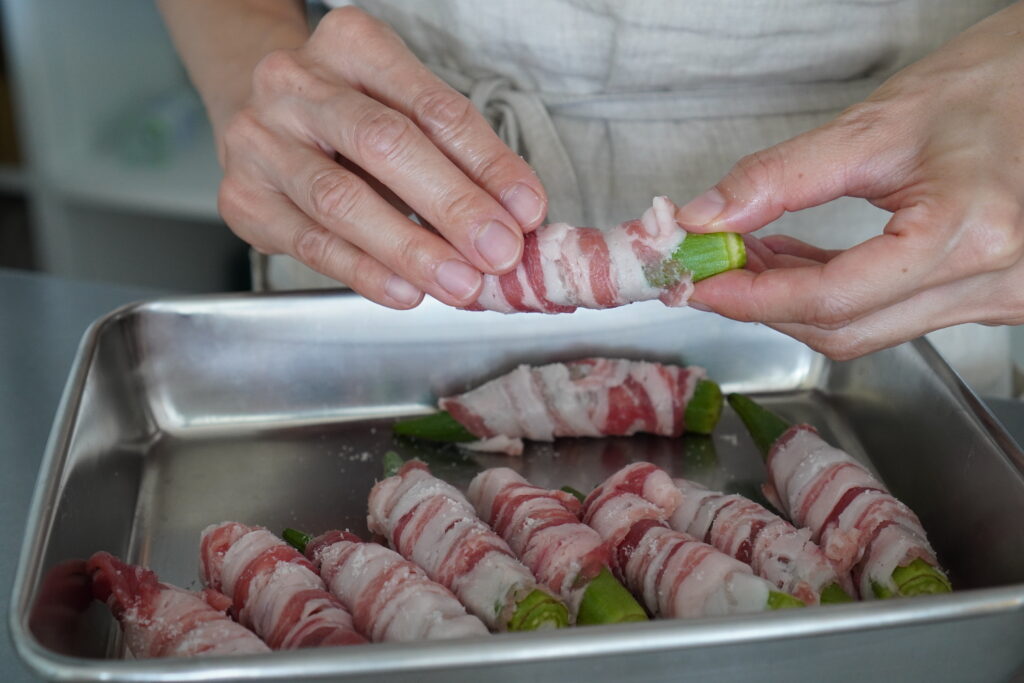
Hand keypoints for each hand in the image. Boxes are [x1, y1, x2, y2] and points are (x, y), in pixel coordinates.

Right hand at [216, 6, 546, 307]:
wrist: (259, 121)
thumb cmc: (349, 121)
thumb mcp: (405, 114)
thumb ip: (458, 158)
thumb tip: (517, 218)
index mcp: (352, 45)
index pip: (433, 107)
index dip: (487, 163)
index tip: (526, 211)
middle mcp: (296, 83)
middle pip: (384, 144)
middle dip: (452, 205)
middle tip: (498, 252)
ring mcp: (260, 140)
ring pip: (341, 199)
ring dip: (411, 249)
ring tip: (460, 283)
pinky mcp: (243, 198)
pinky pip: (311, 243)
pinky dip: (365, 271)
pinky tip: (405, 291)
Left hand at [675, 3, 1023, 358]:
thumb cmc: (989, 86)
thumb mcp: (874, 125)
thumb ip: (781, 177)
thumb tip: (707, 217)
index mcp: (968, 232)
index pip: (834, 298)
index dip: (754, 299)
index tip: (701, 284)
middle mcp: (993, 279)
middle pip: (847, 329)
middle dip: (767, 304)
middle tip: (715, 268)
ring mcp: (1000, 297)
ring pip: (868, 328)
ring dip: (797, 301)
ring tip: (750, 257)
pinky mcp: (993, 297)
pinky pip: (895, 315)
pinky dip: (837, 295)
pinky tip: (799, 263)